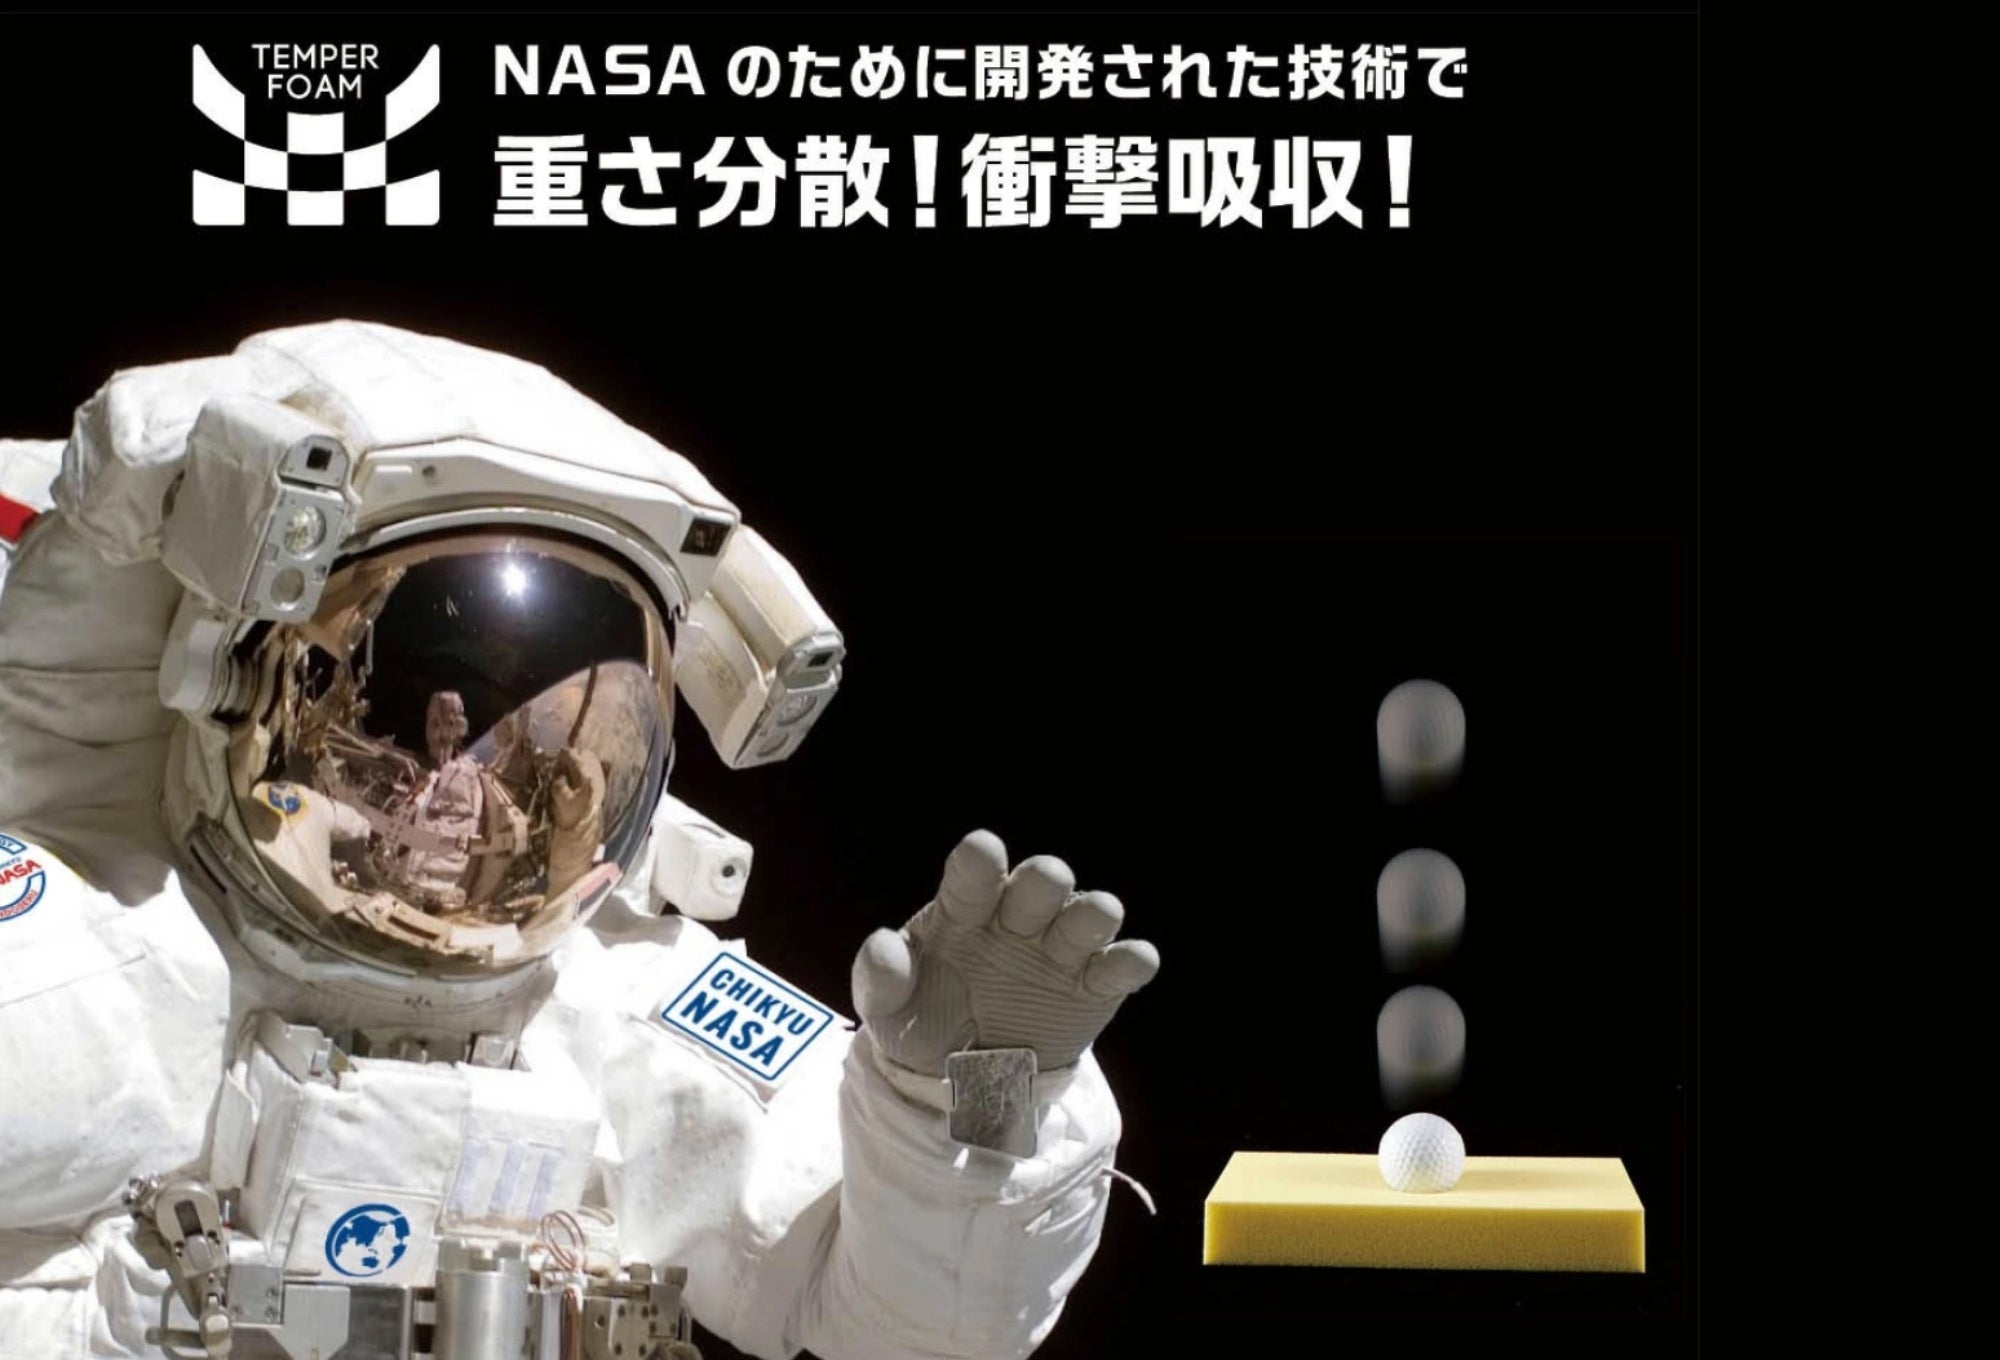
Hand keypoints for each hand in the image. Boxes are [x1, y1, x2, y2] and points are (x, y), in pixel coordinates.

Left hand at [851, 830, 1159, 1076]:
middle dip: (1044, 881)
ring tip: (1088, 923)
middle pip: (1042, 881)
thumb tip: (882, 945)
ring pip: (1090, 914)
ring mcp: (1061, 950)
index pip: (975, 871)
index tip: (982, 853)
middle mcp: (1019, 917)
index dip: (980, 860)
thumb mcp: (888, 1009)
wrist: (962, 1080)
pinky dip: (1131, 961)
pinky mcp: (1094, 988)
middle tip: (1039, 891)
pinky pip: (1122, 966)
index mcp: (966, 909)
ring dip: (1092, 914)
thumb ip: (881, 978)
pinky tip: (1130, 962)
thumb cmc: (922, 1022)